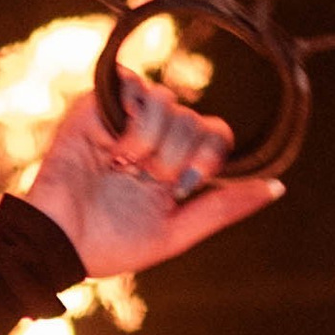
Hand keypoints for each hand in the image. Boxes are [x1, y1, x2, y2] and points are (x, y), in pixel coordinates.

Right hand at [24, 84, 281, 281]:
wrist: (57, 243)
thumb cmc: (111, 245)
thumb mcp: (176, 232)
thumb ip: (223, 208)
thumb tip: (276, 187)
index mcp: (174, 164)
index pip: (215, 133)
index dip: (209, 156)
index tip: (181, 187)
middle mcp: (153, 135)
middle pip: (196, 119)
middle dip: (176, 158)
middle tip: (145, 180)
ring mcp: (124, 116)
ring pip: (170, 103)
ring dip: (154, 144)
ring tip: (124, 167)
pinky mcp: (97, 104)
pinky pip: (137, 88)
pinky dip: (136, 126)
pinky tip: (116, 150)